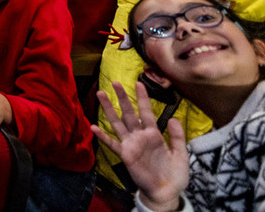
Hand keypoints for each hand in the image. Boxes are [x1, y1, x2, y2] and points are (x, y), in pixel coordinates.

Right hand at [92, 82, 188, 210]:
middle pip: (129, 113)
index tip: (138, 83)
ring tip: (101, 94)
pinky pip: (112, 143)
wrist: (166, 192)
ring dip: (109, 109)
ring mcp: (131, 144)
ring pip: (118, 123)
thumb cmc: (175, 174)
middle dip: (122, 98)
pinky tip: (93, 127)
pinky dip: (103, 136)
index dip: (142, 98)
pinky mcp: (125, 155)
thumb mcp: (181, 154)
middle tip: (115, 82)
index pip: (147, 112)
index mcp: (154, 134)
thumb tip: (173, 118)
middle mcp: (140, 136)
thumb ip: (177, 136)